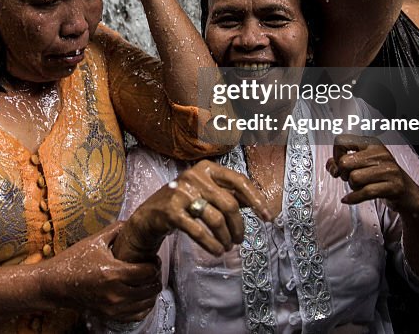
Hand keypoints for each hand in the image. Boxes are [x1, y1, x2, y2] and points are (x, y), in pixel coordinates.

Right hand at [39, 222, 161, 321]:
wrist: (55, 284)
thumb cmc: (73, 261)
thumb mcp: (94, 241)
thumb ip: (116, 230)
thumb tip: (132, 221)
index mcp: (113, 273)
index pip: (148, 272)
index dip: (155, 264)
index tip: (153, 259)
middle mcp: (115, 293)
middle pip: (150, 288)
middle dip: (155, 277)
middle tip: (152, 268)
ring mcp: (113, 307)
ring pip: (147, 303)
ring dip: (151, 291)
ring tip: (148, 281)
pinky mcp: (110, 316)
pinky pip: (137, 315)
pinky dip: (143, 306)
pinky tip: (141, 296)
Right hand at [115, 160, 271, 262]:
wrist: (150, 214)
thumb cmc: (185, 202)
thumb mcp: (207, 192)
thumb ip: (229, 194)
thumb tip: (260, 204)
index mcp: (207, 168)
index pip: (239, 180)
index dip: (256, 199)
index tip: (268, 217)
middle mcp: (194, 175)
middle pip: (230, 204)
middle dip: (238, 226)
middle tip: (239, 239)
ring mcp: (181, 192)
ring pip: (216, 219)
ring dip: (226, 238)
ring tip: (227, 247)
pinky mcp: (171, 211)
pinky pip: (199, 231)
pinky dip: (211, 244)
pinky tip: (216, 251)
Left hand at [327, 134, 418, 214]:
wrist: (408, 194)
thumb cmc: (383, 177)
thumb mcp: (364, 164)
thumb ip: (343, 161)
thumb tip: (331, 165)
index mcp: (372, 143)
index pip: (342, 141)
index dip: (336, 155)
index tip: (339, 165)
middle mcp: (380, 153)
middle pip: (345, 162)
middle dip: (343, 174)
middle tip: (349, 179)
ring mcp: (388, 170)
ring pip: (354, 178)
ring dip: (352, 187)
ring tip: (359, 187)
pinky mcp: (393, 186)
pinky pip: (365, 192)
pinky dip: (353, 198)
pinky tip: (349, 199)